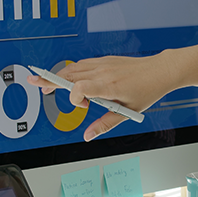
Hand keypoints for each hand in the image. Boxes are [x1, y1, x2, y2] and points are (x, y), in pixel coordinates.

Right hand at [26, 52, 180, 141]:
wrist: (160, 70)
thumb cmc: (147, 90)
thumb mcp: (128, 112)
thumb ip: (105, 124)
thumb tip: (88, 136)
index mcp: (109, 85)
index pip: (80, 86)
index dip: (74, 97)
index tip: (82, 106)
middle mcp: (104, 71)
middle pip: (70, 73)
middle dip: (51, 80)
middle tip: (37, 86)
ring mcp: (104, 63)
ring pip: (74, 67)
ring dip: (60, 75)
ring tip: (49, 84)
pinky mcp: (105, 60)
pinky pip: (83, 64)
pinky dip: (73, 71)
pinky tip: (71, 79)